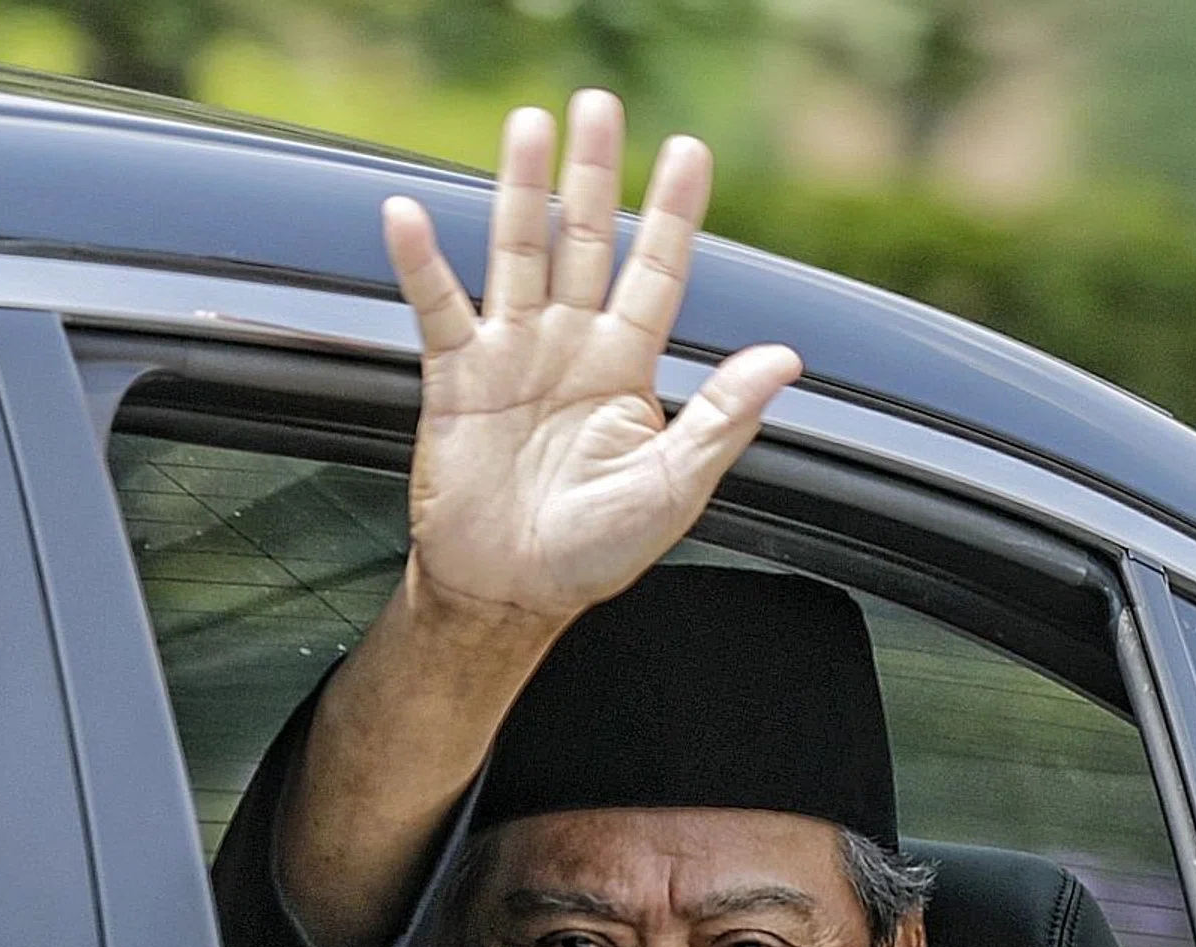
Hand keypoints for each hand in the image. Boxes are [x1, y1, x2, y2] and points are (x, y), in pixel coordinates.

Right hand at [382, 89, 801, 626]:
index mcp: (627, 371)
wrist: (511, 591)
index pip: (656, 272)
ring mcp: (511, 357)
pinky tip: (409, 213)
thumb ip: (723, 418)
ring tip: (529, 125)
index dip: (673, 213)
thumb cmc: (594, 551)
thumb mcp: (673, 488)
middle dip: (593, 174)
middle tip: (599, 105)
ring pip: (518, 253)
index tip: (690, 151)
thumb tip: (786, 358)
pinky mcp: (455, 379)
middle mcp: (570, 349)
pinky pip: (438, 308)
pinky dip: (422, 262)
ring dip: (521, 190)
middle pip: (584, 241)